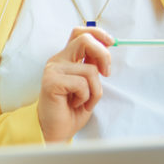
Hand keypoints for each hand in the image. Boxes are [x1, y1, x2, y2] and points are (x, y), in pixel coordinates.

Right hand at [38, 27, 113, 141]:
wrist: (56, 131)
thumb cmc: (71, 110)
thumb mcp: (88, 84)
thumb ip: (93, 65)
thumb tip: (107, 47)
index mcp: (66, 58)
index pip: (80, 33)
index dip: (97, 33)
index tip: (111, 43)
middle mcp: (58, 60)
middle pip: (85, 40)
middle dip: (103, 55)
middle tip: (106, 73)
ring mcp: (53, 70)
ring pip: (90, 70)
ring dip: (95, 90)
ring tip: (84, 100)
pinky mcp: (51, 82)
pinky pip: (82, 84)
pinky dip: (86, 97)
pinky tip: (75, 103)